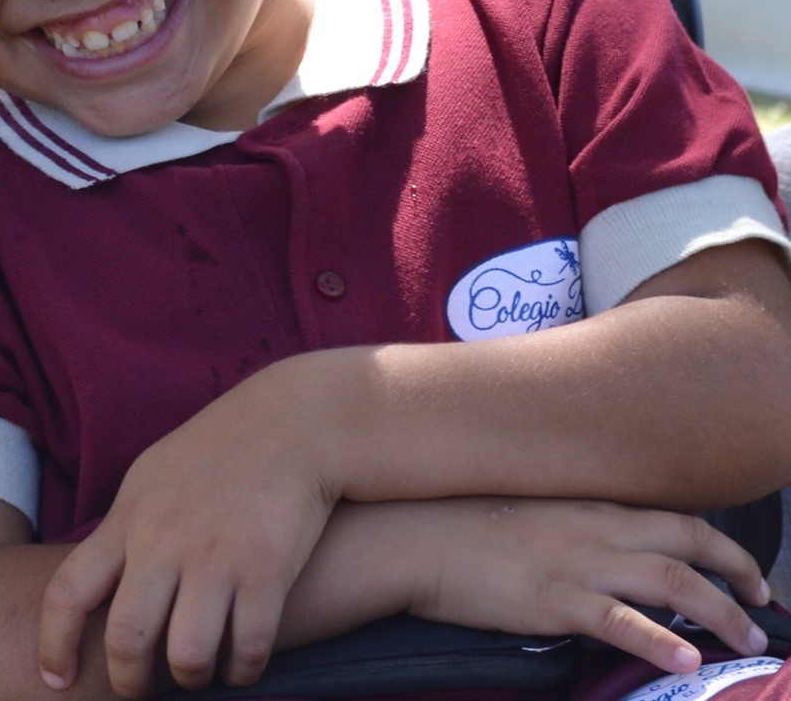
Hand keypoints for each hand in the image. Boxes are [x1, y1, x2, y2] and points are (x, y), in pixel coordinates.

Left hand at [37, 364, 341, 695]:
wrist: (293, 420)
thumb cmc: (217, 450)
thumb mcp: (150, 478)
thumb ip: (123, 528)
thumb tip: (97, 575)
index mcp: (127, 520)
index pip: (68, 592)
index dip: (53, 644)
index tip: (54, 678)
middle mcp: (162, 543)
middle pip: (126, 638)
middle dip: (128, 682)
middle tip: (138, 691)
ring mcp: (215, 558)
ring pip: (187, 657)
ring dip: (190, 679)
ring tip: (195, 673)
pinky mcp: (267, 570)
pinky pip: (248, 648)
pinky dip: (242, 671)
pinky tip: (242, 665)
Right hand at [404, 497, 770, 674]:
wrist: (411, 537)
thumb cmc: (454, 522)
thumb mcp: (523, 511)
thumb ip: (567, 524)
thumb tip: (595, 545)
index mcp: (588, 506)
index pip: (673, 518)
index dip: (718, 544)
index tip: (741, 570)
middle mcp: (595, 529)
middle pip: (690, 543)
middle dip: (738, 572)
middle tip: (763, 604)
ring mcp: (578, 564)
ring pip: (675, 583)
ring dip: (721, 613)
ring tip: (748, 641)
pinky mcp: (556, 600)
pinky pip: (623, 622)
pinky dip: (662, 641)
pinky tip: (688, 661)